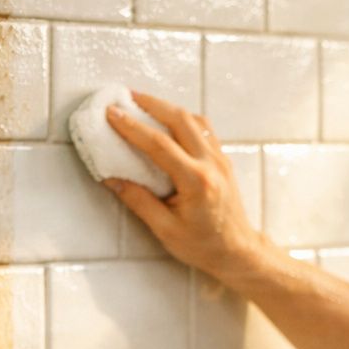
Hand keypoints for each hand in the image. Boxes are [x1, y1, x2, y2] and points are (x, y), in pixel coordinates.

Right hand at [103, 92, 264, 281]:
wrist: (237, 251)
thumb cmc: (203, 246)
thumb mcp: (165, 229)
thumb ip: (138, 201)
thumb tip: (111, 178)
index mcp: (196, 182)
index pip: (159, 144)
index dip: (132, 127)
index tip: (112, 113)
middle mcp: (211, 164)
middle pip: (179, 120)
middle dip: (151, 104)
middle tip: (127, 96)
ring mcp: (220, 159)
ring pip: (194, 120)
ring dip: (168, 107)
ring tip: (145, 103)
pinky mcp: (223, 160)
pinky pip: (204, 129)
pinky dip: (184, 119)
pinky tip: (169, 119)